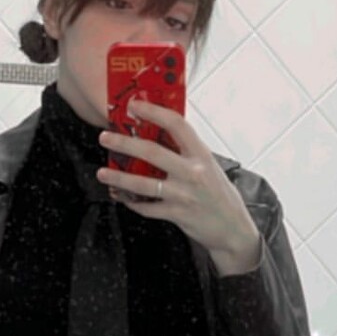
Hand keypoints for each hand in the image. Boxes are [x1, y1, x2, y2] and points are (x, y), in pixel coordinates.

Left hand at [96, 97, 262, 274]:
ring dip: (119, 177)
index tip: (134, 105)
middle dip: (124, 143)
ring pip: (142, 184)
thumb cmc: (220, 196)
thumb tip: (162, 133)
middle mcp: (193, 173)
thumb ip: (188, 152)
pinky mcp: (177, 215)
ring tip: (103, 172)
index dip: (153, 112)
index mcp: (201, 155)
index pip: (176, 124)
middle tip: (106, 137)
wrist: (233, 230)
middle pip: (152, 152)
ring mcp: (184, 195)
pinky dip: (131, 202)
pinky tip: (121, 196)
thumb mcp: (210, 166)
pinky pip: (147, 208)